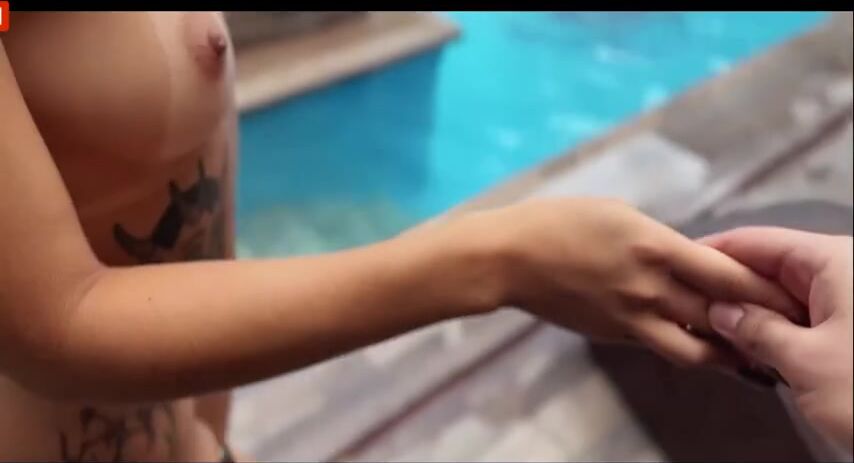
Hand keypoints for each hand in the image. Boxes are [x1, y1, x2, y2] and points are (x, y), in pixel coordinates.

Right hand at [445, 198, 799, 367]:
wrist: (510, 259)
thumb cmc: (560, 222)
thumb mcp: (620, 215)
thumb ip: (660, 241)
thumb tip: (688, 259)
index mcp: (655, 247)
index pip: (727, 274)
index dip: (763, 287)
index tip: (786, 290)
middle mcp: (650, 288)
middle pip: (721, 315)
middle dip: (758, 322)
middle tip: (782, 324)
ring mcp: (631, 318)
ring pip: (697, 349)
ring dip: (727, 351)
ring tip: (748, 348)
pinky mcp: (615, 336)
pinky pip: (663, 347)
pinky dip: (686, 346)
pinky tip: (698, 341)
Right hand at [702, 227, 852, 451]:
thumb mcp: (804, 361)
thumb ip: (754, 329)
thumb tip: (720, 311)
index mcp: (833, 261)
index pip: (757, 241)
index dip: (712, 252)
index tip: (675, 266)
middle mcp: (841, 272)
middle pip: (768, 267)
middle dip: (727, 289)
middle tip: (685, 308)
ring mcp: (848, 301)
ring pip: (783, 296)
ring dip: (749, 315)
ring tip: (707, 331)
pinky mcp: (852, 330)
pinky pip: (802, 318)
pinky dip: (774, 332)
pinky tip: (746, 349)